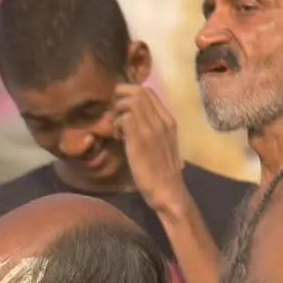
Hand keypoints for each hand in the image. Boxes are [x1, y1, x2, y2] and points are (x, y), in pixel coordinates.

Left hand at [113, 84, 185, 209]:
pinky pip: (125, 118)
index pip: (148, 91)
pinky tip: (117, 138)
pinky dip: (116, 124)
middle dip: (120, 97)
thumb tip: (132, 120)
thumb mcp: (161, 145)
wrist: (168, 191)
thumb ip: (152, 129)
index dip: (129, 93)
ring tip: (116, 128)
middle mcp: (162, 120)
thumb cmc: (163, 172)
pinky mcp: (141, 140)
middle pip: (139, 91)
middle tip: (114, 114)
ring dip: (118, 111)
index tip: (121, 108)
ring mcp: (152, 129)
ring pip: (131, 101)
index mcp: (169, 120)